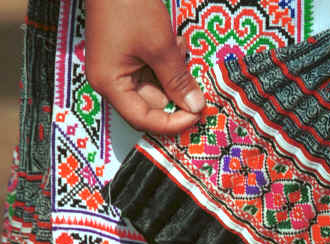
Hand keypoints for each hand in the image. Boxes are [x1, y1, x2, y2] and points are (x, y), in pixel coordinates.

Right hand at [85, 0, 204, 134]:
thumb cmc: (129, 6)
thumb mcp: (161, 47)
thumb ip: (178, 80)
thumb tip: (195, 107)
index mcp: (110, 84)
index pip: (143, 119)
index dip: (172, 123)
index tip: (197, 115)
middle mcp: (110, 81)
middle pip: (149, 106)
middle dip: (175, 96)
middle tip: (196, 86)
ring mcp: (117, 69)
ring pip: (154, 88)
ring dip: (173, 78)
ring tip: (181, 56)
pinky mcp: (126, 57)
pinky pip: (151, 72)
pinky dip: (166, 66)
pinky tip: (174, 49)